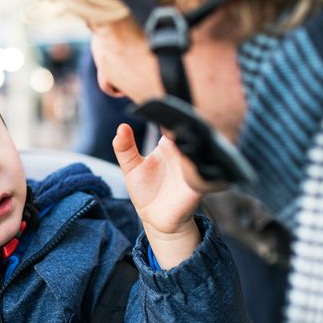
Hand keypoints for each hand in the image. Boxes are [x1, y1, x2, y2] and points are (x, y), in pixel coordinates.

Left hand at [112, 123, 201, 267]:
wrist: (157, 220)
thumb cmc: (145, 190)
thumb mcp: (131, 168)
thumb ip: (124, 148)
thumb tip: (121, 127)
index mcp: (169, 144)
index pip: (172, 121)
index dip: (168, 111)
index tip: (159, 102)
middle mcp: (184, 153)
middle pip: (190, 130)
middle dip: (184, 122)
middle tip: (171, 117)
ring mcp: (192, 168)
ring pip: (199, 148)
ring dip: (192, 142)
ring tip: (176, 139)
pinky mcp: (197, 185)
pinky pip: (201, 172)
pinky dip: (195, 167)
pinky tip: (186, 163)